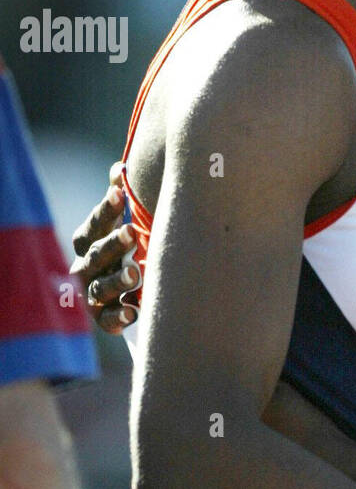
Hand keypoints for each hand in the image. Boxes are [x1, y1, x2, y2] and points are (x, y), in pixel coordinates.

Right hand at [70, 163, 139, 332]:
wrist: (128, 295)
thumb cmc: (125, 251)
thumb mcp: (122, 225)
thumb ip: (119, 199)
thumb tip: (121, 167)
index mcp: (89, 244)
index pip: (92, 226)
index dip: (103, 210)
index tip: (119, 193)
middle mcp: (86, 269)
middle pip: (95, 256)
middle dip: (112, 244)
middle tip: (131, 233)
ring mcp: (93, 296)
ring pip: (99, 289)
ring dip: (116, 281)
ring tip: (136, 275)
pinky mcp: (104, 320)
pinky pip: (108, 321)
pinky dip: (119, 318)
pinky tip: (134, 313)